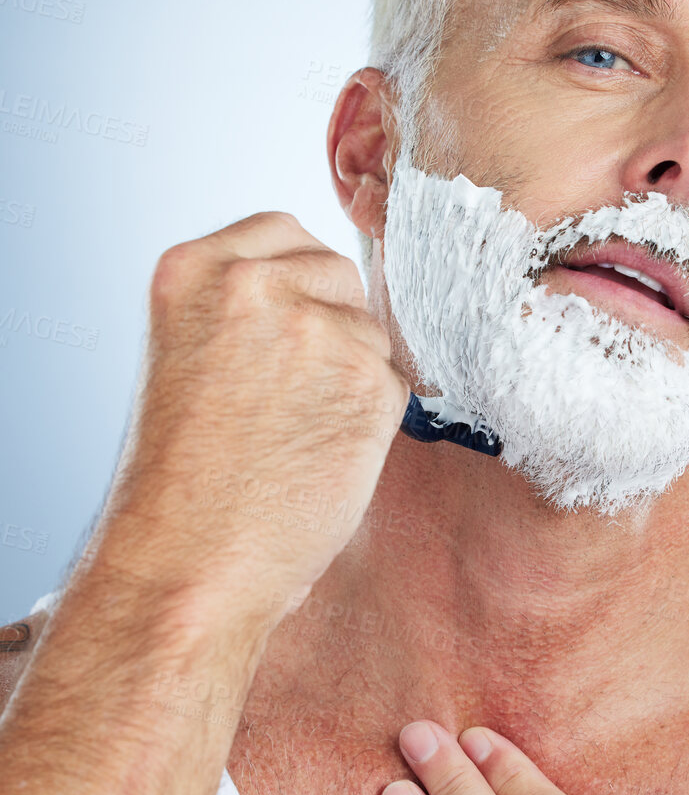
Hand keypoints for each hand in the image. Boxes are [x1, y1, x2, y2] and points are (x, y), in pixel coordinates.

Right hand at [95, 213, 408, 622]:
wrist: (190, 561)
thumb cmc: (186, 479)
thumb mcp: (188, 355)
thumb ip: (243, 307)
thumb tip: (323, 289)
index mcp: (193, 268)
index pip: (284, 232)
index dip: (297, 285)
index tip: (281, 333)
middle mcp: (254, 283)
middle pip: (338, 272)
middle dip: (330, 325)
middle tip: (288, 397)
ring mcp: (315, 328)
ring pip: (371, 331)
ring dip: (352, 376)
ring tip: (295, 434)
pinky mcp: (367, 381)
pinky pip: (396, 383)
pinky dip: (373, 420)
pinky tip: (324, 455)